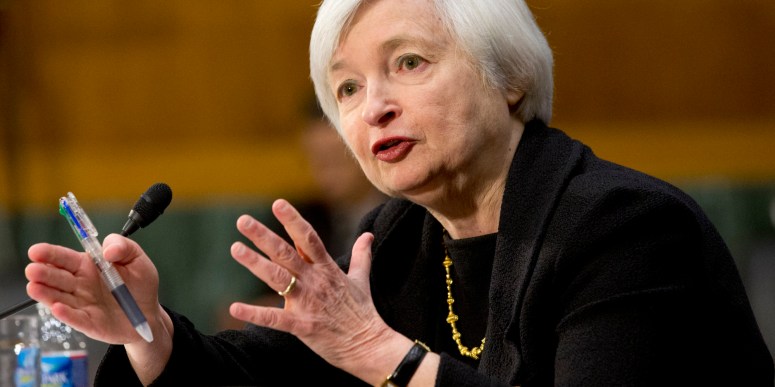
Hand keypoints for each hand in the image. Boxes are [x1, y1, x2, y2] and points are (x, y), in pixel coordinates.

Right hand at [25, 234, 164, 344]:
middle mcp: (80, 285)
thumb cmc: (140, 285)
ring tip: (34, 287)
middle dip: (43, 273)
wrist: (149, 313)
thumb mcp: (137, 259)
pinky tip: (57, 308)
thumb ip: (123, 246)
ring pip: (60, 298)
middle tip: (32, 269)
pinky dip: (66, 314)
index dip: (49, 254)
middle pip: (57, 278)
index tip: (36, 251)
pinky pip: (75, 318)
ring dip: (46, 293)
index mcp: (88, 266)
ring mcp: (82, 304)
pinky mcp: (89, 323)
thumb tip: (107, 250)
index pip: (64, 258)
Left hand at [229, 199, 405, 380]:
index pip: (308, 238)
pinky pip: (275, 319)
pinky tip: (234, 308)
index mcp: (327, 269)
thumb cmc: (363, 313)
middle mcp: (315, 282)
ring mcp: (308, 303)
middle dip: (264, 236)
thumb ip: (361, 255)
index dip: (293, 220)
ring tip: (235, 248)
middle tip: (242, 220)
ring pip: (278, 278)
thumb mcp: (362, 279)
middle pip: (286, 253)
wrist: (369, 345)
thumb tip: (368, 235)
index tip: (277, 203)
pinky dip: (255, 314)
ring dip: (255, 263)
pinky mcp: (302, 326)